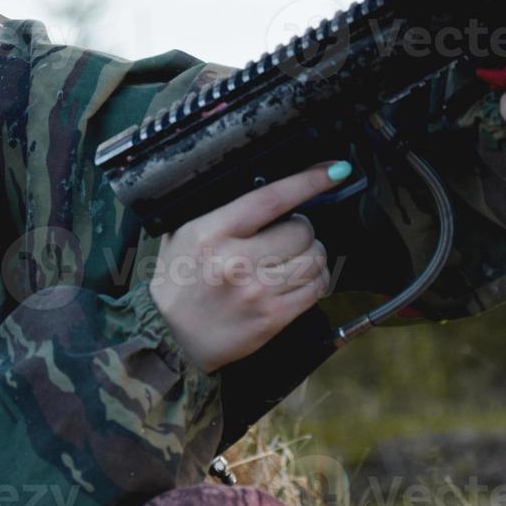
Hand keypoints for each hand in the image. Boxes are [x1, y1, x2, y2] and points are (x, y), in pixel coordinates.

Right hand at [149, 161, 346, 373]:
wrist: (172, 335)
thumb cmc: (179, 278)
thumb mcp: (183, 233)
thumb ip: (218, 209)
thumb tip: (262, 183)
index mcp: (212, 232)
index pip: (271, 198)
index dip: (307, 181)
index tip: (334, 170)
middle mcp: (236, 261)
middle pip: (301, 230)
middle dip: (302, 228)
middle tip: (289, 234)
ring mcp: (257, 291)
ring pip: (315, 259)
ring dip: (313, 254)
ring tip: (296, 256)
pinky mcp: (272, 318)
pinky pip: (316, 290)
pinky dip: (316, 280)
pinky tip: (300, 279)